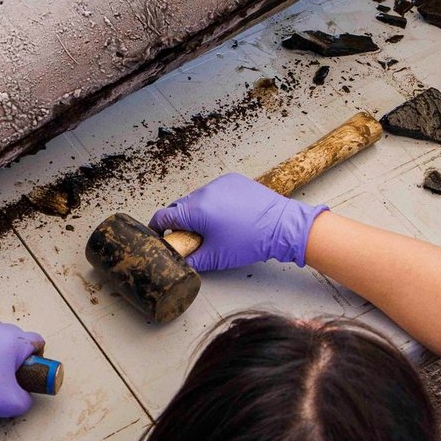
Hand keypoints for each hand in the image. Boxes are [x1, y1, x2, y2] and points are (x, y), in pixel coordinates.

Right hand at [150, 172, 327, 271]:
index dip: (158, 228)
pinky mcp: (233, 180)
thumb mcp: (216, 257)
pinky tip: (226, 215)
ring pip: (197, 197)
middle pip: (179, 206)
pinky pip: (214, 190)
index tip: (159, 235)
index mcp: (195, 210)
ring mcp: (219, 183)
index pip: (163, 215)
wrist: (282, 226)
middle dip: (179, 221)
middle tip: (189, 236)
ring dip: (197, 210)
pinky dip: (214, 201)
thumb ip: (191, 260)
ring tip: (212, 226)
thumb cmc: (251, 241)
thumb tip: (181, 260)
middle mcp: (203, 192)